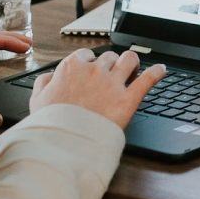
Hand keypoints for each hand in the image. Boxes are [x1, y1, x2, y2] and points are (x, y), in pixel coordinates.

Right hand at [29, 48, 164, 129]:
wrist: (64, 143)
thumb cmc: (51, 124)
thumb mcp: (37, 99)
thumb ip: (44, 82)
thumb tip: (52, 76)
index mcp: (72, 68)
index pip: (87, 55)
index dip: (91, 63)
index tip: (93, 70)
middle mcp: (94, 71)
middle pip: (110, 57)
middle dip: (112, 64)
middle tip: (114, 75)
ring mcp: (112, 84)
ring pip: (130, 59)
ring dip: (132, 63)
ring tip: (134, 69)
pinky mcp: (128, 99)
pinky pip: (148, 79)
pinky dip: (157, 72)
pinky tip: (162, 70)